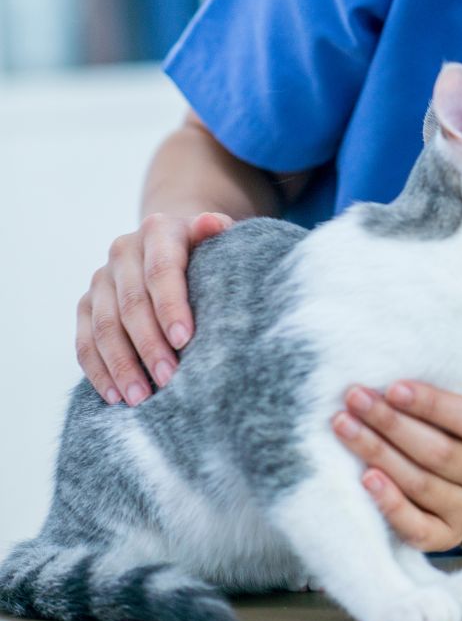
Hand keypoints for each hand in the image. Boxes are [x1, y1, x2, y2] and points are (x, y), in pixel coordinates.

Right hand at [76, 212, 232, 405]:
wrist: (171, 243)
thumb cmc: (204, 251)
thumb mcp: (216, 239)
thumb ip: (217, 233)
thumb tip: (213, 224)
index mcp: (159, 232)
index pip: (161, 271)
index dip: (171, 306)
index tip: (185, 340)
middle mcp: (123, 251)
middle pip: (132, 304)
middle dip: (149, 345)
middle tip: (169, 378)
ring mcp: (101, 278)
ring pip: (103, 326)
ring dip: (121, 365)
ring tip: (141, 397)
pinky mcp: (86, 304)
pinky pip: (84, 341)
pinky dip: (98, 371)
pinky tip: (115, 395)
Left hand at [331, 359, 461, 551]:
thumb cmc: (458, 422)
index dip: (433, 404)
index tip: (393, 387)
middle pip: (440, 452)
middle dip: (391, 423)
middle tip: (354, 398)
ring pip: (421, 484)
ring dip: (378, 453)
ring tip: (344, 426)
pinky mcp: (445, 537)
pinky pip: (417, 528)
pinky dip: (390, 504)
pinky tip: (365, 478)